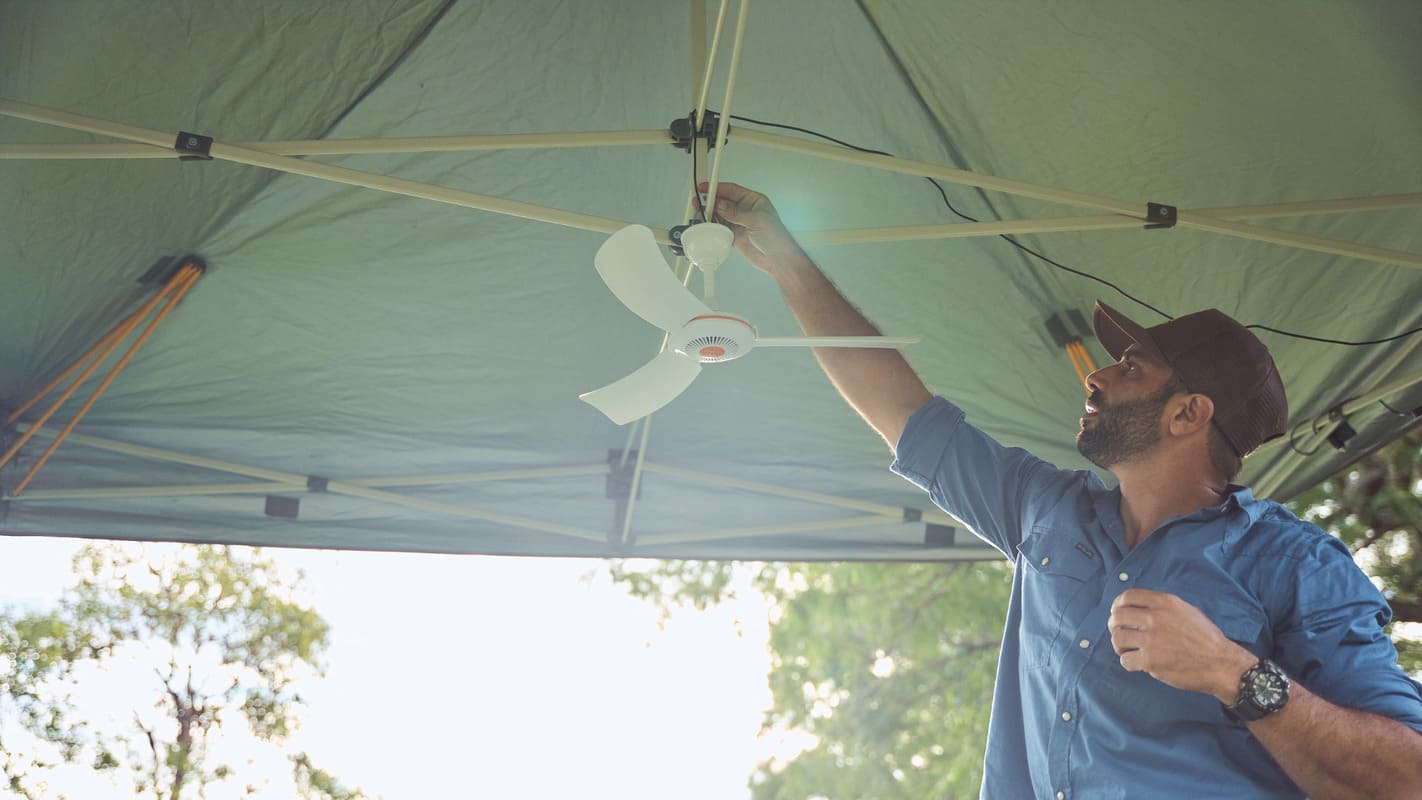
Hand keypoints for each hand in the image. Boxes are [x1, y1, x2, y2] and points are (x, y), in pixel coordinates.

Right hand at [697, 182, 803, 272]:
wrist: (778, 260)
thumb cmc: (777, 238)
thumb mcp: (756, 220)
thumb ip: (736, 213)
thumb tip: (720, 205)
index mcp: (753, 200)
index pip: (732, 190)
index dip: (717, 187)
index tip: (705, 187)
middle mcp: (745, 210)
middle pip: (723, 202)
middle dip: (710, 201)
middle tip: (699, 202)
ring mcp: (739, 223)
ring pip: (719, 215)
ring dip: (709, 215)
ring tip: (700, 215)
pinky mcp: (734, 236)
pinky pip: (719, 229)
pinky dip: (712, 228)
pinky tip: (707, 226)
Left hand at [1108, 589, 1256, 701]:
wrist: (1221, 663)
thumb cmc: (1206, 638)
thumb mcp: (1187, 611)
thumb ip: (1162, 607)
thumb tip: (1138, 608)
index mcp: (1165, 603)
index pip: (1127, 596)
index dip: (1118, 605)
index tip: (1118, 613)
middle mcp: (1155, 618)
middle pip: (1117, 617)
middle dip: (1115, 626)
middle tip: (1121, 634)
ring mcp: (1152, 639)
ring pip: (1117, 638)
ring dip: (1120, 646)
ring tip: (1129, 650)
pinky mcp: (1150, 661)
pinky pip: (1125, 660)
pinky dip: (1128, 663)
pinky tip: (1137, 663)